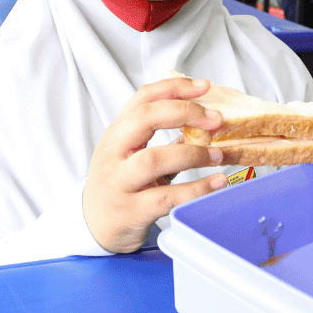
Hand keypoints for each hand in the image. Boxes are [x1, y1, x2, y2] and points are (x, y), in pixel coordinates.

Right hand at [83, 77, 229, 252]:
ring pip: (153, 159)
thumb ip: (163, 140)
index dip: (174, 88)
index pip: (142, 99)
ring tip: (218, 155)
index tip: (204, 86)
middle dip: (184, 113)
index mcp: (116, 134)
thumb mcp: (132, 156)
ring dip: (192, 153)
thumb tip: (203, 124)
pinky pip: (166, 197)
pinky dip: (196, 189)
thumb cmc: (118, 186)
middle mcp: (113, 154)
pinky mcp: (131, 211)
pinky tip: (216, 183)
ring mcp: (119, 183)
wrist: (94, 226)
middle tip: (215, 119)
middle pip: (144, 119)